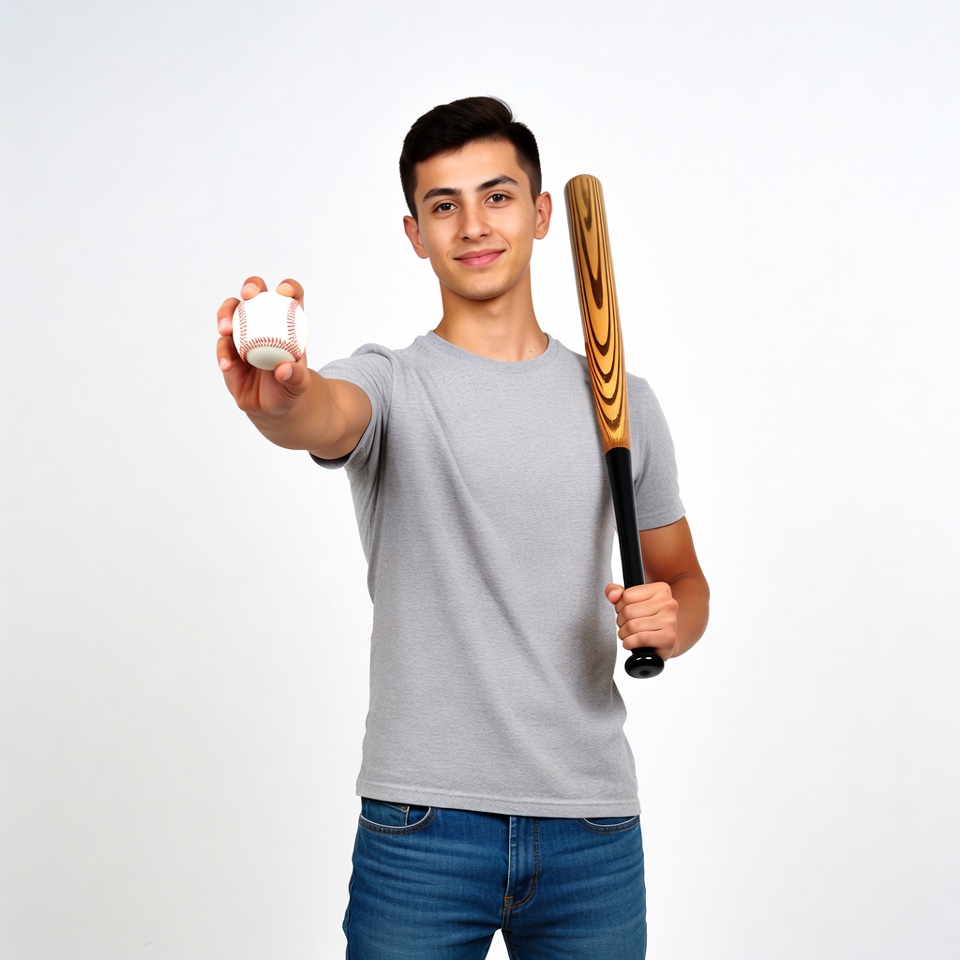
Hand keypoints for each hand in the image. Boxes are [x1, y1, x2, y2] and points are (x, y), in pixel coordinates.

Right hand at [216, 276, 310, 418]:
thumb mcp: (299, 385)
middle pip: (256, 294)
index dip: (289, 288)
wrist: (273, 406)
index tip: (284, 292)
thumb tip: (282, 369)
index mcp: (288, 323)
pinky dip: (222, 353)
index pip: (291, 297)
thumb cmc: (291, 388)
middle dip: (251, 287)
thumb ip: (296, 377)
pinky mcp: (228, 350)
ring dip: (226, 315)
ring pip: (232, 313)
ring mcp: (244, 333)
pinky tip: (227, 365)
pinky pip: (222, 346)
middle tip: (248, 296)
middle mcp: (264, 322)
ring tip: (226, 330)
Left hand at [605, 581, 679, 660]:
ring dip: (624, 634)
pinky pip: (640, 639)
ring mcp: (670, 620)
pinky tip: (632, 643)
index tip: (626, 613)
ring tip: (629, 635)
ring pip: (632, 626)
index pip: (626, 596)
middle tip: (626, 626)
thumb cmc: (649, 620)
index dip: (619, 607)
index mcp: (661, 589)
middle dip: (621, 622)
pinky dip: (629, 643)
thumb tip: (613, 595)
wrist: (666, 641)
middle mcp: (668, 603)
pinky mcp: (668, 638)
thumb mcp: (633, 601)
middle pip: (628, 612)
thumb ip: (615, 591)